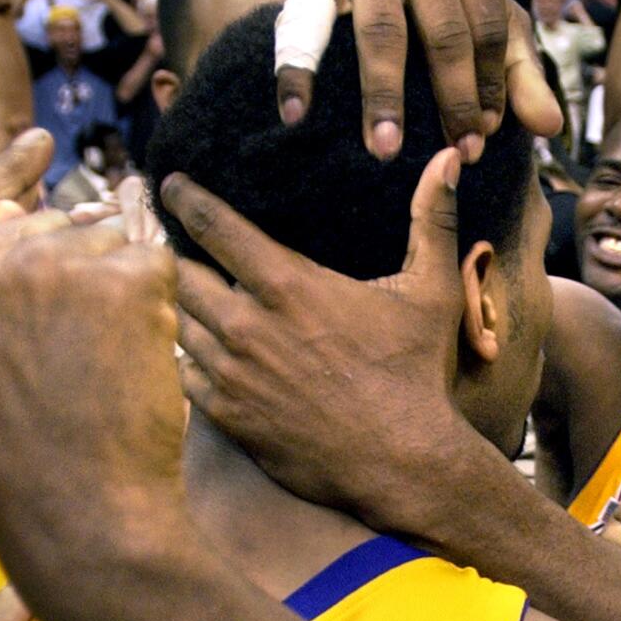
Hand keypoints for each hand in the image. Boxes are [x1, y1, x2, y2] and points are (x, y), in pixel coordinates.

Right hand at [0, 130, 186, 526]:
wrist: (75, 511)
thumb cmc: (16, 460)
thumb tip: (14, 213)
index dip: (10, 167)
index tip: (41, 142)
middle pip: (49, 223)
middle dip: (79, 269)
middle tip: (83, 353)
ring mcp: (45, 261)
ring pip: (105, 242)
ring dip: (118, 292)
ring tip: (102, 369)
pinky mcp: (118, 277)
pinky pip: (152, 266)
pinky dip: (158, 309)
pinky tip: (136, 360)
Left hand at [165, 149, 474, 521]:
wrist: (403, 462)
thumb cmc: (415, 374)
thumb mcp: (431, 291)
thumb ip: (431, 218)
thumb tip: (450, 158)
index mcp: (288, 285)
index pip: (212, 225)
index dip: (185, 199)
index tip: (170, 186)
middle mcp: (248, 326)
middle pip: (178, 273)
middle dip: (175, 257)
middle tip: (173, 247)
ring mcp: (232, 374)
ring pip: (177, 324)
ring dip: (180, 309)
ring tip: (185, 300)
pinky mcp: (228, 417)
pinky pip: (183, 375)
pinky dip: (188, 360)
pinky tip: (202, 354)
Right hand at [280, 0, 561, 158]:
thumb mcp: (484, 5)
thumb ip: (517, 64)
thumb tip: (552, 128)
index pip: (488, 28)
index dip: (490, 84)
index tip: (484, 135)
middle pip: (445, 32)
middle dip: (453, 98)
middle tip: (458, 153)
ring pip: (383, 32)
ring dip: (384, 95)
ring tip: (385, 150)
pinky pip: (305, 26)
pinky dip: (297, 71)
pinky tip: (296, 115)